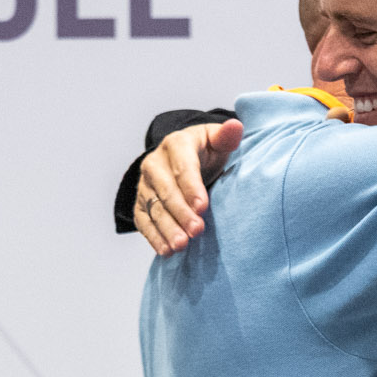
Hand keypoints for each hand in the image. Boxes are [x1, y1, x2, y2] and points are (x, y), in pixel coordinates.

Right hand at [135, 119, 243, 254]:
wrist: (183, 158)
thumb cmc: (206, 150)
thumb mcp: (217, 140)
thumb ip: (226, 136)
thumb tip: (236, 125)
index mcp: (176, 144)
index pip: (183, 167)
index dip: (192, 187)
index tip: (203, 207)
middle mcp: (155, 164)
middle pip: (166, 190)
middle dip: (180, 212)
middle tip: (197, 231)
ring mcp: (145, 184)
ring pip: (153, 208)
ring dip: (166, 228)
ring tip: (181, 246)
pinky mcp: (141, 203)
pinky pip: (143, 221)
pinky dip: (154, 236)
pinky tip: (166, 251)